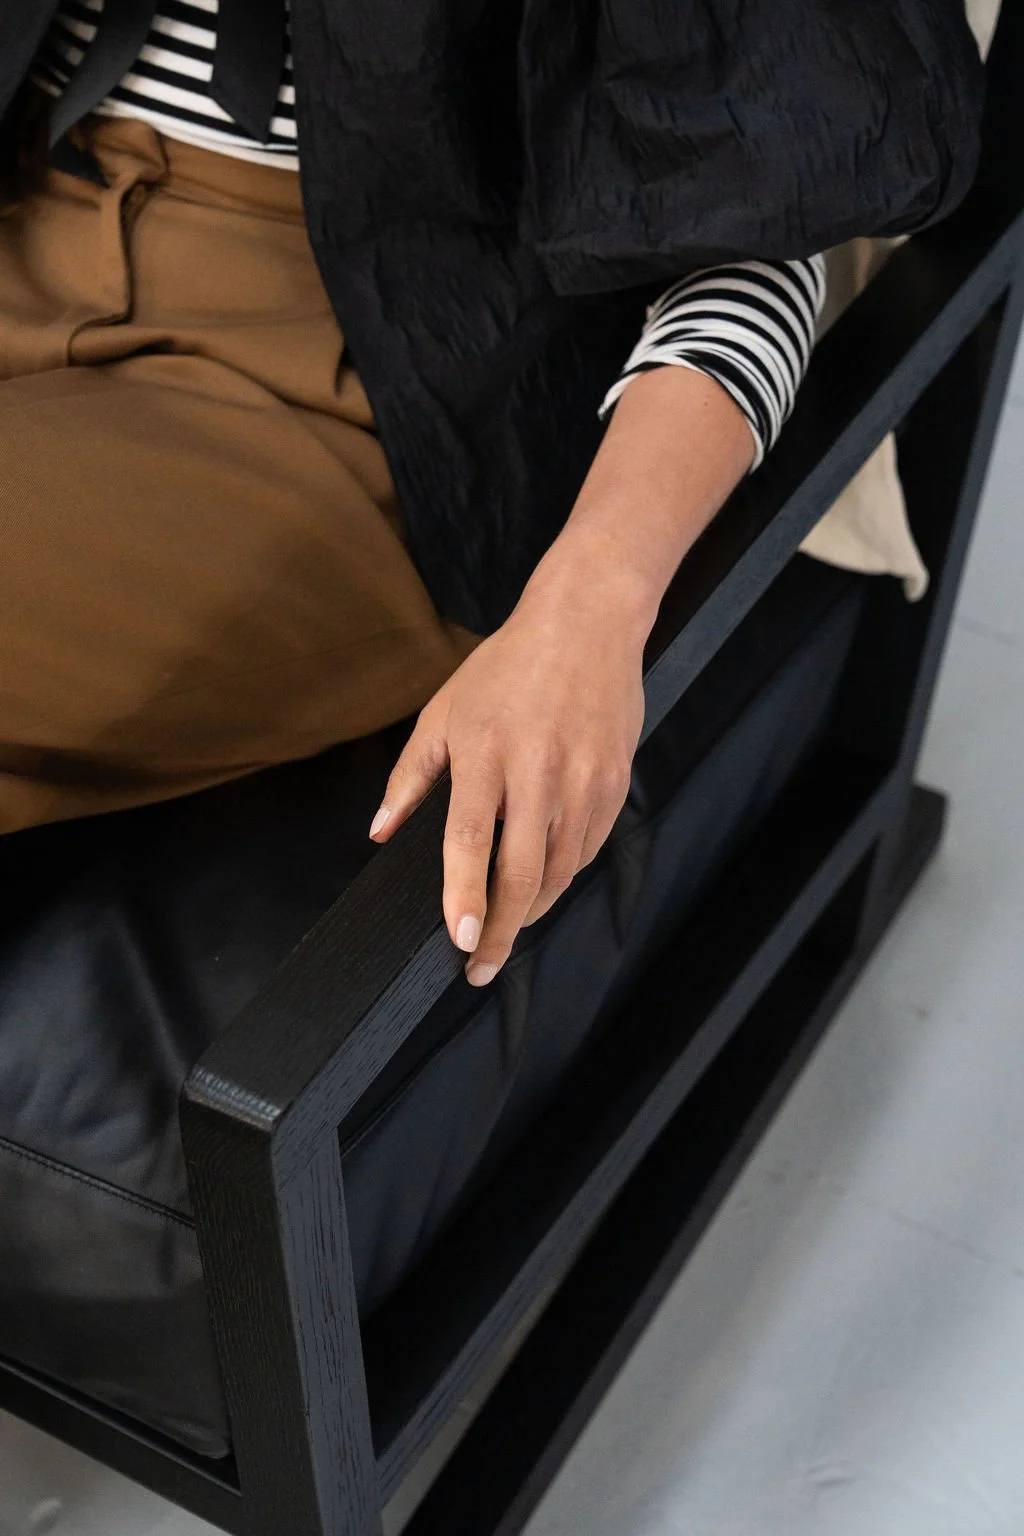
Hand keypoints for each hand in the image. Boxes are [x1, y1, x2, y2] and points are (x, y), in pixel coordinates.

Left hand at [367, 362, 755, 983]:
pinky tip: (543, 889)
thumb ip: (410, 777)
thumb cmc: (505, 668)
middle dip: (502, 931)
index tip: (460, 941)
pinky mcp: (614, 781)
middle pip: (522, 872)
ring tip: (508, 933)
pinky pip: (588, 848)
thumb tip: (379, 834)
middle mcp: (536, 770)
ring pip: (560, 869)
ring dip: (532, 910)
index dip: (465, 897)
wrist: (587, 623)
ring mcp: (582, 778)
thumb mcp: (442, 711)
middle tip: (482, 968)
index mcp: (484, 752)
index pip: (470, 841)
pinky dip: (564, 877)